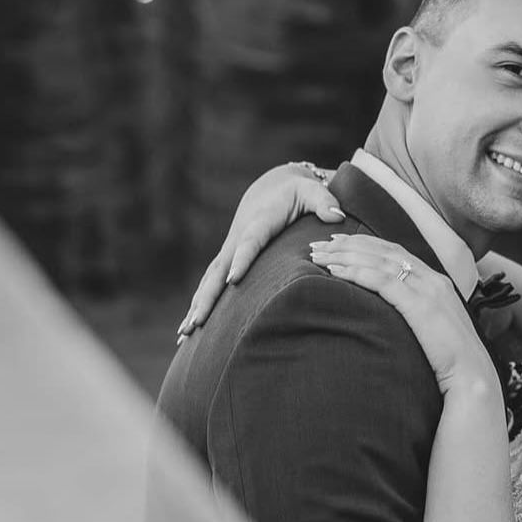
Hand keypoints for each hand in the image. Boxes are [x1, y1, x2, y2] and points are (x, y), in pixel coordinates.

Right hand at [177, 162, 341, 340]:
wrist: (271, 188)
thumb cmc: (297, 192)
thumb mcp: (312, 191)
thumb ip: (325, 201)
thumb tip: (337, 216)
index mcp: (259, 222)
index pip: (250, 242)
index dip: (242, 260)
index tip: (233, 280)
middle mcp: (238, 239)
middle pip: (219, 270)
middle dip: (208, 296)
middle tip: (197, 322)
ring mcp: (229, 251)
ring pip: (209, 281)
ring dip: (196, 306)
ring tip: (184, 333)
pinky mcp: (227, 261)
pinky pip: (210, 285)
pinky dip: (198, 304)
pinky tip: (188, 329)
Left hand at [309, 235, 498, 397]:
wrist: (472, 378)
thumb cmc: (451, 363)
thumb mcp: (434, 331)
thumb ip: (416, 316)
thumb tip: (390, 320)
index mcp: (437, 282)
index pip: (395, 252)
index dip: (365, 244)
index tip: (339, 243)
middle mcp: (433, 279)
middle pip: (383, 250)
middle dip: (348, 244)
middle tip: (319, 244)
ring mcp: (428, 290)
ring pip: (379, 261)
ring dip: (345, 255)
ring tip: (318, 256)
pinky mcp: (420, 305)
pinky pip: (381, 281)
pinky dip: (356, 272)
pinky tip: (334, 272)